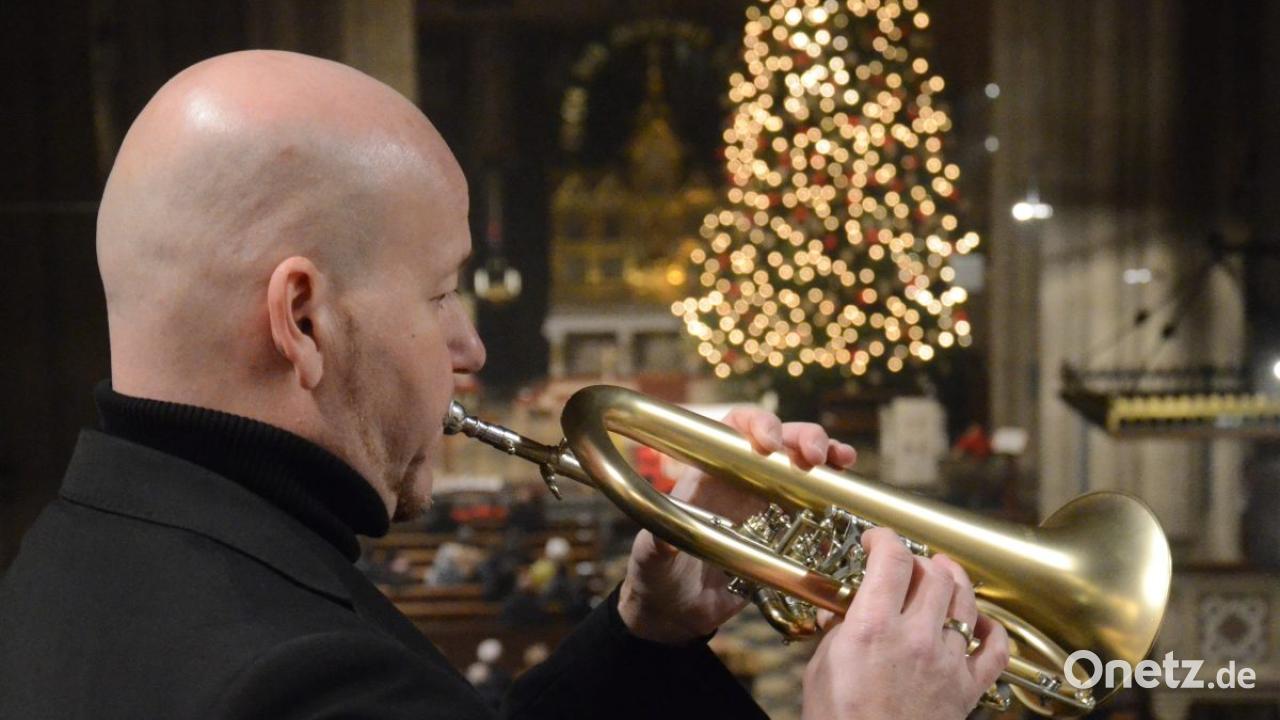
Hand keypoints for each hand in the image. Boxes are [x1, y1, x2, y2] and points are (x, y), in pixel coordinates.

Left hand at [617, 406, 857, 643]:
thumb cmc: (658, 576)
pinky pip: (814, 508)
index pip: (733, 430)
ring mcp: (766, 505)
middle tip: (816, 455)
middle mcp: (741, 482)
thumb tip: (664, 543)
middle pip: (778, 440)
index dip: (754, 423)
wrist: (677, 610)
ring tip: (842, 461)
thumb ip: (658, 548)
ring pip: (802, 467)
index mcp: (708, 475)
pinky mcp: (785, 533)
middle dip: (801, 436)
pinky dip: (834, 498)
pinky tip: (850, 500)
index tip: (769, 442)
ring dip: (826, 455)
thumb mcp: (652, 560)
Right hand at [801, 528, 1009, 719]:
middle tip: (905, 562)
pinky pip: (995, 650)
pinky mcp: (966, 689)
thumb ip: (837, 632)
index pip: (891, 558)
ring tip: (942, 574)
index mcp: (873, 627)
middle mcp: (915, 637)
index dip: (883, 538)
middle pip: (933, 572)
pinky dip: (992, 629)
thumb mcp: (820, 668)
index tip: (874, 540)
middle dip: (918, 558)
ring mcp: (946, 662)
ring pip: (965, 600)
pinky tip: (981, 622)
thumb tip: (844, 613)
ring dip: (953, 580)